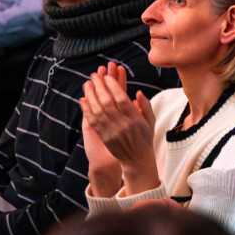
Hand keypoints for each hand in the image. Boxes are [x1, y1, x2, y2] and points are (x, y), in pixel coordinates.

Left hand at [79, 62, 158, 194]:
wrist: (136, 158)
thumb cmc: (144, 137)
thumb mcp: (151, 121)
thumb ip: (146, 106)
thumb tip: (139, 93)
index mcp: (136, 120)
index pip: (122, 100)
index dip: (114, 87)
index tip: (107, 77)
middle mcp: (123, 125)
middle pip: (108, 103)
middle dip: (100, 87)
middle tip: (95, 76)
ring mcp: (112, 131)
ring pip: (98, 111)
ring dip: (91, 96)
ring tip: (87, 84)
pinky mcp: (104, 136)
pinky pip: (93, 121)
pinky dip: (87, 109)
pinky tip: (83, 99)